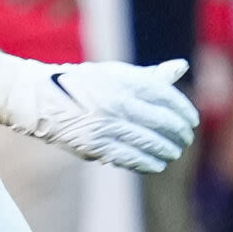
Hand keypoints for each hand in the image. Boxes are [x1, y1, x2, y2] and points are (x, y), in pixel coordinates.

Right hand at [0, 52, 197, 172]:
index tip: (193, 121)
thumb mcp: (116, 73)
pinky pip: (128, 158)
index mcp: (122, 80)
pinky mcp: (93, 145)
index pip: (165, 96)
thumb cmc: (83, 84)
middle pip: (160, 121)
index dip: (183, 110)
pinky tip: (157, 164)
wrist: (39, 98)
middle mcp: (115, 101)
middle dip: (178, 133)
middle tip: (187, 139)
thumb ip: (150, 75)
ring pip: (147, 142)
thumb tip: (182, 67)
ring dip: (166, 150)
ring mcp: (105, 125)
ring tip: (174, 153)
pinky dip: (147, 163)